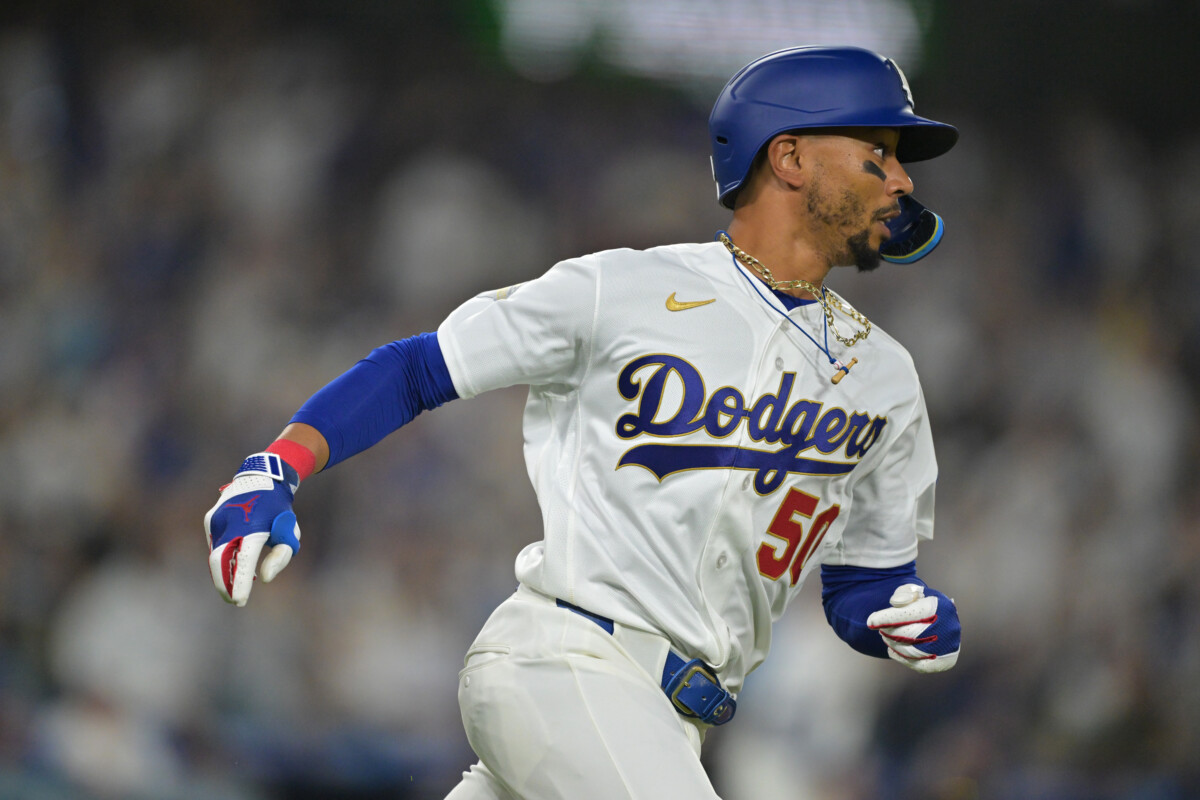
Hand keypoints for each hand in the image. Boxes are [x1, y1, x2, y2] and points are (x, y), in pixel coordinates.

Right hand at [203, 453, 301, 605]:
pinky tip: (233, 567)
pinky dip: (221, 560)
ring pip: (215, 555)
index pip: (243, 560)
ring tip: (235, 586)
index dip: (239, 582)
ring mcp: (216, 520)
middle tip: (234, 601)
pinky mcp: (210, 519)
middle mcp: (230, 522)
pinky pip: (214, 545)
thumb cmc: (279, 511)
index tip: (239, 601)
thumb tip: (264, 579)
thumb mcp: (290, 532)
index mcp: (252, 526)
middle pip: (219, 562)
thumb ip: (281, 557)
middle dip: (224, 585)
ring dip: (222, 573)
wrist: (262, 478)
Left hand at [866, 583, 959, 672]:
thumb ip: (904, 594)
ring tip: (886, 636)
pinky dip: (902, 658)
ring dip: (893, 644)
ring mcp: (949, 646)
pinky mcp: (946, 661)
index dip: (889, 618)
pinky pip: (920, 665)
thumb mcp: (912, 592)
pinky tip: (892, 650)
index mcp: (942, 606)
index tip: (870, 622)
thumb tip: (897, 603)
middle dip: (890, 632)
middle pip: (911, 634)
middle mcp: (949, 628)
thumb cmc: (918, 603)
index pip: (913, 613)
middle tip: (881, 629)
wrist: (937, 618)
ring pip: (913, 651)